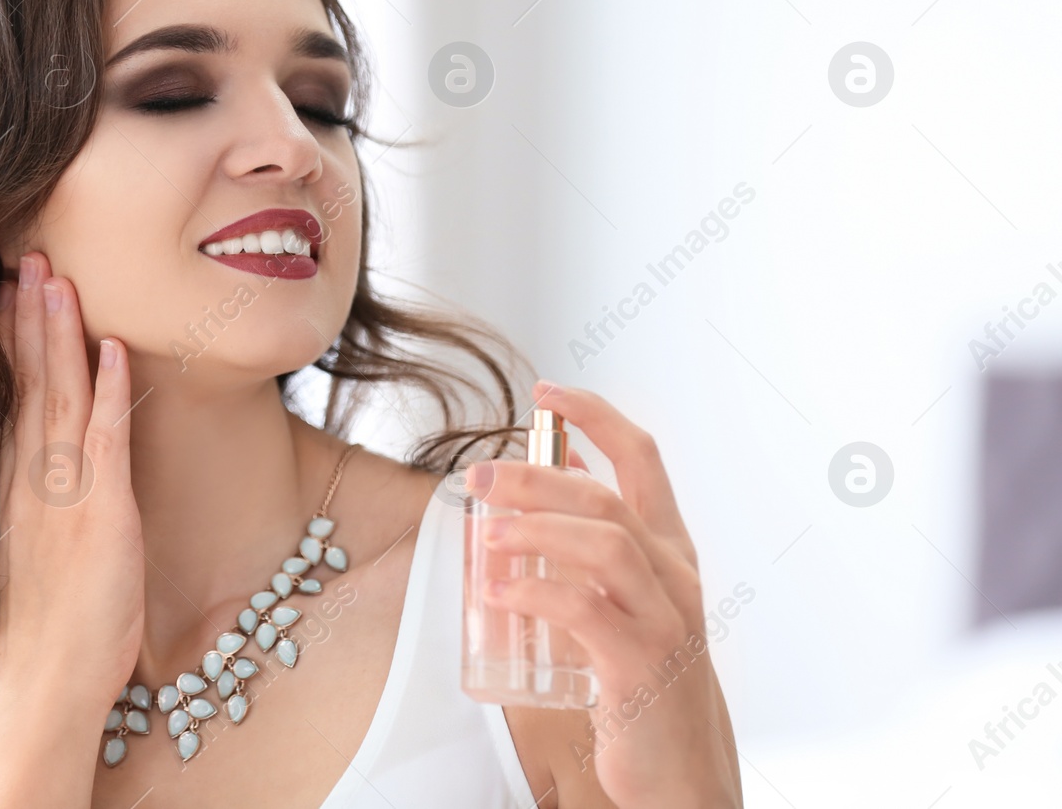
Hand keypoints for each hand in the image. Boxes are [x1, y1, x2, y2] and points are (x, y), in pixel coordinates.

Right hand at [0, 250, 144, 710]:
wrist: (48, 686)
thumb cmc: (50, 632)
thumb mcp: (40, 556)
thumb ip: (43, 508)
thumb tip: (51, 479)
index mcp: (18, 491)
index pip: (8, 398)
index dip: (7, 341)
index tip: (3, 291)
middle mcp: (33, 483)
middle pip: (26, 383)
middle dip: (26, 316)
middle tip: (25, 256)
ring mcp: (64, 496)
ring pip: (57, 397)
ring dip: (58, 334)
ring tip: (56, 277)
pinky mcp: (101, 515)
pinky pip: (104, 440)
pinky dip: (108, 391)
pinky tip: (111, 348)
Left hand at [469, 380, 740, 808]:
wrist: (684, 770)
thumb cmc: (641, 681)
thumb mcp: (620, 604)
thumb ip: (585, 557)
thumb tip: (522, 502)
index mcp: (669, 550)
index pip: (643, 459)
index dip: (596, 416)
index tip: (548, 394)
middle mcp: (673, 575)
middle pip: (607, 496)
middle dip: (538, 474)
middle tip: (481, 475)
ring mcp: (663, 618)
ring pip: (604, 542)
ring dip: (535, 527)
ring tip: (485, 531)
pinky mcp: (641, 665)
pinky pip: (586, 611)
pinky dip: (535, 591)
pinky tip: (496, 589)